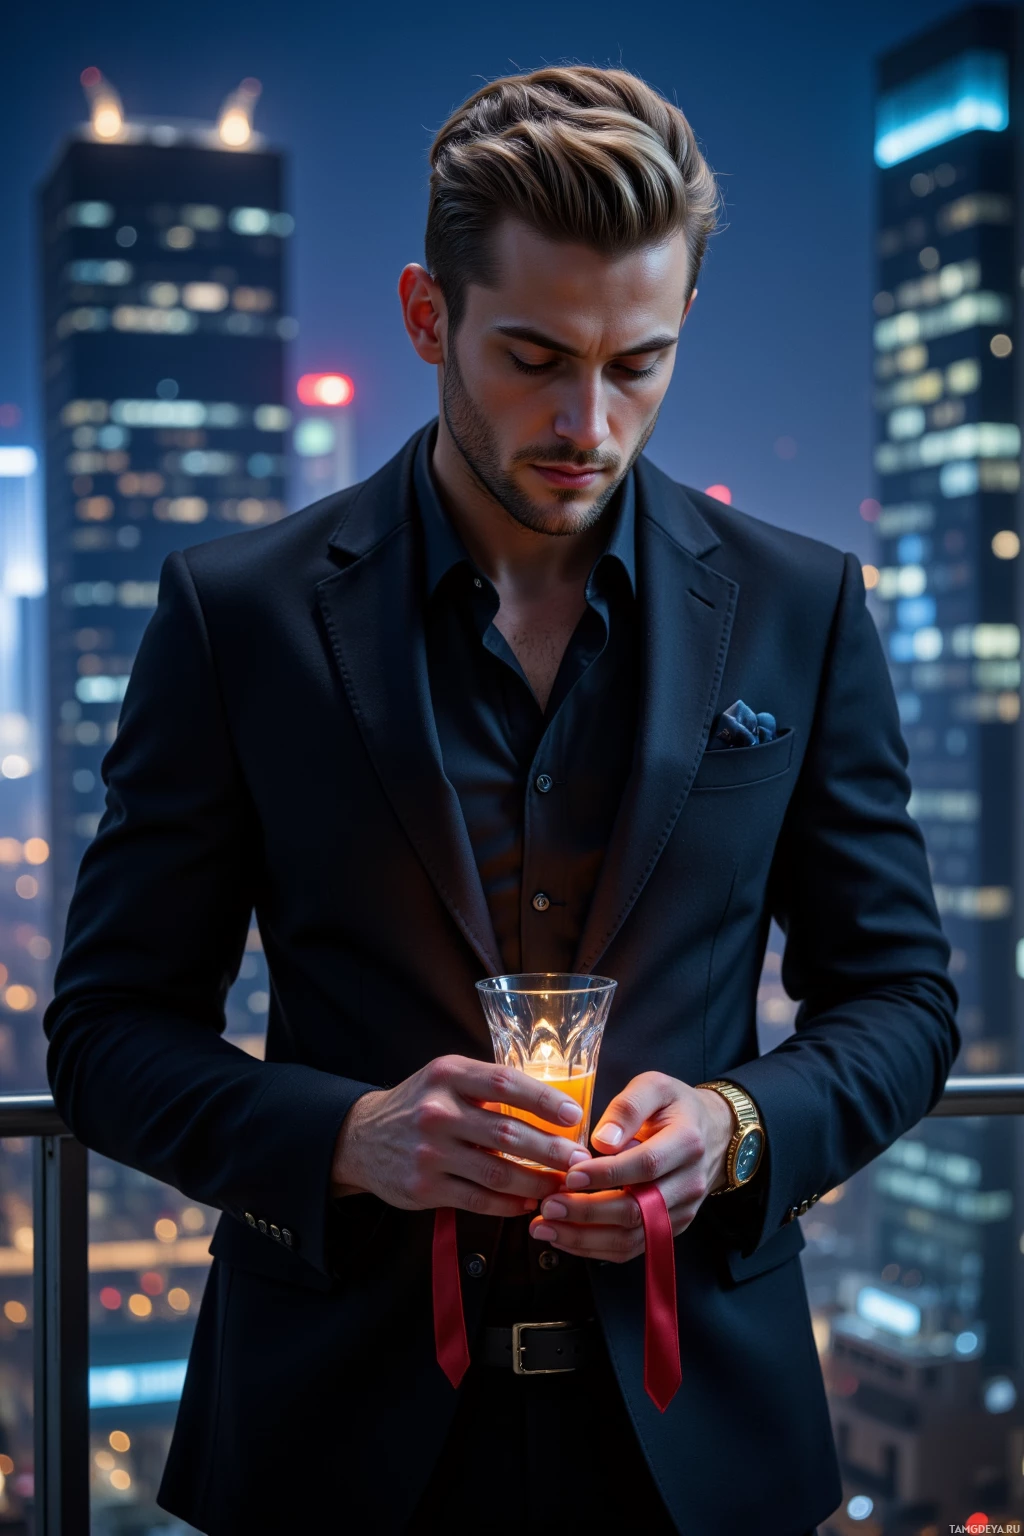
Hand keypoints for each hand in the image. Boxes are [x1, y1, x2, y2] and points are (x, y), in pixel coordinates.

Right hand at [330, 1054, 591, 1215]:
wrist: (361, 1138)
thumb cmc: (418, 1104)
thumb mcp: (445, 1078)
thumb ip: (487, 1086)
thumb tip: (549, 1103)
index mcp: (448, 1076)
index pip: (505, 1083)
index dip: (544, 1100)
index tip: (573, 1115)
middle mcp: (437, 1111)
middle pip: (507, 1132)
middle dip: (551, 1150)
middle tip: (579, 1160)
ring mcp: (430, 1152)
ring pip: (497, 1172)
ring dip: (536, 1182)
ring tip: (560, 1184)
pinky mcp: (424, 1187)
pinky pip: (479, 1199)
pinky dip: (509, 1204)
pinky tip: (528, 1202)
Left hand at [528, 1073, 735, 1262]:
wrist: (712, 1133)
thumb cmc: (675, 1107)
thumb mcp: (655, 1087)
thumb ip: (628, 1107)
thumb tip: (602, 1141)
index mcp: (686, 1143)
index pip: (644, 1165)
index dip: (606, 1174)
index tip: (570, 1175)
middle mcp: (688, 1183)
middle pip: (637, 1210)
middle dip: (587, 1212)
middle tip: (548, 1206)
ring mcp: (681, 1211)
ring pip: (632, 1237)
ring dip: (585, 1238)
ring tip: (546, 1227)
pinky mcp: (669, 1229)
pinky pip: (632, 1248)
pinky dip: (595, 1248)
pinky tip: (564, 1237)